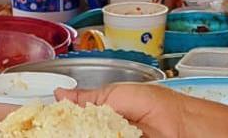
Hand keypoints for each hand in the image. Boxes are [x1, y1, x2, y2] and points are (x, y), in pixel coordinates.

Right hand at [56, 84, 192, 137]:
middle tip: (55, 129)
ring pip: (88, 135)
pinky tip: (84, 135)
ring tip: (64, 132)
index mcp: (102, 108)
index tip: (48, 119)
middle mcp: (104, 126)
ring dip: (79, 133)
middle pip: (79, 128)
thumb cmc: (153, 104)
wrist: (179, 127)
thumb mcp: (114, 94)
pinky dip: (91, 137)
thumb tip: (60, 94)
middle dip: (68, 128)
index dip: (62, 117)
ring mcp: (111, 135)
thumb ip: (86, 98)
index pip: (75, 115)